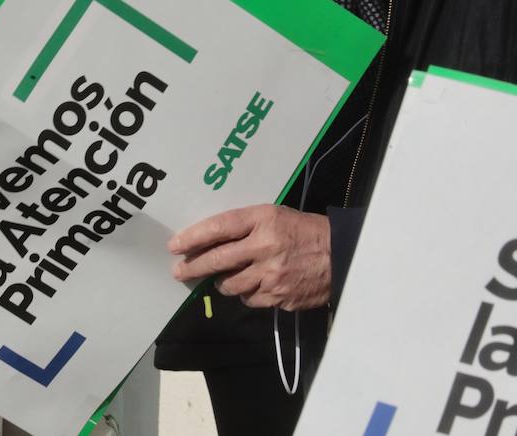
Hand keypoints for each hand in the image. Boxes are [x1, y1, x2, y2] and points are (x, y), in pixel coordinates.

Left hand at [168, 205, 330, 310]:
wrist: (342, 255)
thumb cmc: (302, 230)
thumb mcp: (274, 216)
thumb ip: (244, 226)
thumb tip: (208, 240)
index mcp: (263, 220)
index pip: (219, 227)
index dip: (193, 237)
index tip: (174, 246)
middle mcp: (265, 247)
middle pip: (218, 260)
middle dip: (193, 267)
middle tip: (178, 272)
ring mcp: (273, 275)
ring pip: (230, 285)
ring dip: (222, 281)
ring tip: (224, 277)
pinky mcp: (280, 297)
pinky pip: (250, 299)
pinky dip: (247, 293)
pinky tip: (253, 285)